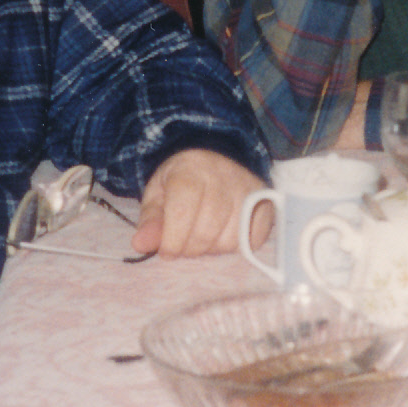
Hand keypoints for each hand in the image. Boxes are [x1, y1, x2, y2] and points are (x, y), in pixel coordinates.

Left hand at [134, 149, 265, 257]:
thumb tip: (141, 245)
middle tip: (184, 243)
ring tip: (204, 236)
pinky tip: (225, 234)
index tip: (167, 250)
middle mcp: (224, 176)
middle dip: (190, 248)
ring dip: (213, 249)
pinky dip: (237, 246)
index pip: (182, 214)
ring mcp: (249, 189)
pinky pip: (253, 240)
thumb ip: (150, 221)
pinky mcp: (266, 203)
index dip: (172, 241)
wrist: (216, 156)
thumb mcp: (158, 194)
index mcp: (191, 169)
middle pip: (206, 232)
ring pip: (230, 241)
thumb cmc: (182, 179)